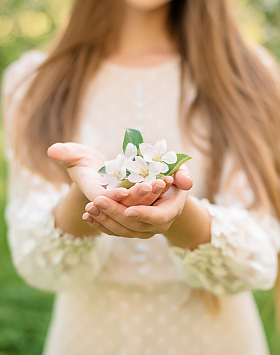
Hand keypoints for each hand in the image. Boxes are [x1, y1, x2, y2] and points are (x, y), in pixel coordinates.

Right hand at [48, 142, 176, 205]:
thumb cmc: (81, 161)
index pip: (101, 199)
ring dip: (152, 195)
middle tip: (155, 183)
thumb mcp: (74, 155)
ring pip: (138, 205)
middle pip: (123, 205)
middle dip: (139, 196)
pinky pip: (147, 200)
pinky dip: (157, 192)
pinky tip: (169, 180)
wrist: (94, 173)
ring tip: (165, 181)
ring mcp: (123, 203)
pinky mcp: (134, 201)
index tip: (124, 190)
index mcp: (92, 192)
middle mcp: (110, 201)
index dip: (111, 196)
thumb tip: (52, 150)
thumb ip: (66, 154)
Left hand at [83, 185, 188, 238]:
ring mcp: (143, 231)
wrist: (164, 192)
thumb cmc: (172, 176)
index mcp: (170, 211)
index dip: (144, 215)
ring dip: (104, 220)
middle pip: (135, 225)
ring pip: (121, 231)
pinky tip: (87, 215)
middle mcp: (157, 226)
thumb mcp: (179, 172)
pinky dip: (99, 224)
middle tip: (98, 201)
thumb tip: (185, 183)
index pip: (158, 217)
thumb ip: (183, 175)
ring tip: (89, 208)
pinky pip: (113, 231)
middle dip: (115, 214)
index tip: (129, 209)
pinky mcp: (130, 230)